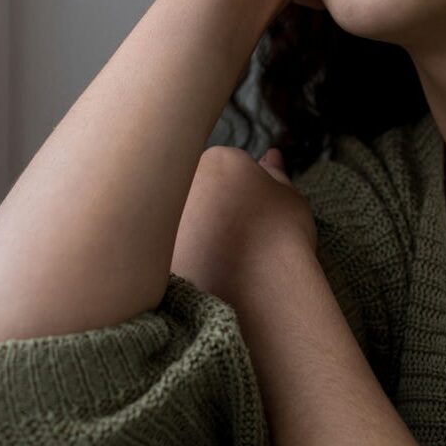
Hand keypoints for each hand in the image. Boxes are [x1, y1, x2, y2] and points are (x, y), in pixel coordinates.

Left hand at [170, 145, 317, 308]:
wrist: (264, 290)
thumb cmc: (283, 236)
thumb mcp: (289, 197)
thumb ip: (276, 173)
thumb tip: (271, 155)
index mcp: (218, 158)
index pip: (226, 165)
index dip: (243, 190)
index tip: (254, 213)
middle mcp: (184, 180)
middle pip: (197, 188)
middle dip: (212, 206)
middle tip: (236, 236)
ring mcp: (166, 215)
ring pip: (180, 218)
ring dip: (197, 232)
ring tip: (224, 259)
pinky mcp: (156, 250)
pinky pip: (170, 250)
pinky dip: (186, 259)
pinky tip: (208, 274)